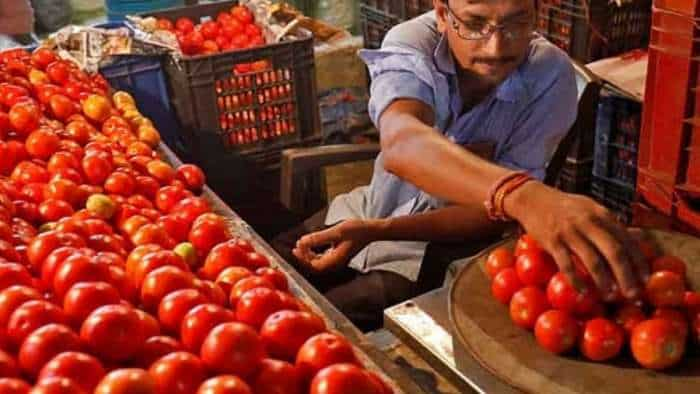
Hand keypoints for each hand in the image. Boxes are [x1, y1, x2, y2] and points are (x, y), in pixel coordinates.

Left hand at [293, 219, 382, 273]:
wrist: (370, 230)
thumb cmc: (356, 230)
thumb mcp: (336, 231)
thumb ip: (318, 238)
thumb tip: (302, 242)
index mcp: (335, 260)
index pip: (314, 266)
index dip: (303, 259)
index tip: (297, 248)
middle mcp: (336, 263)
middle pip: (315, 266)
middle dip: (304, 257)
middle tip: (297, 246)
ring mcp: (337, 260)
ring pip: (318, 262)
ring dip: (308, 255)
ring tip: (301, 245)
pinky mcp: (338, 256)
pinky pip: (323, 258)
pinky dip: (315, 253)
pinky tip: (311, 245)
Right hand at [506, 182, 648, 300]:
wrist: (533, 199)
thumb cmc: (565, 207)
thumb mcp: (591, 209)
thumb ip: (611, 225)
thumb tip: (638, 239)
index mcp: (602, 215)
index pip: (626, 240)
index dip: (638, 261)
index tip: (645, 279)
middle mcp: (589, 222)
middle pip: (614, 252)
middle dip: (626, 276)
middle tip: (633, 295)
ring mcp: (570, 232)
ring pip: (593, 260)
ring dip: (604, 281)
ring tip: (609, 296)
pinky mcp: (552, 241)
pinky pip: (567, 265)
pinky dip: (576, 280)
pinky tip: (582, 291)